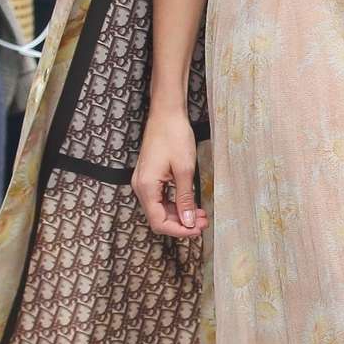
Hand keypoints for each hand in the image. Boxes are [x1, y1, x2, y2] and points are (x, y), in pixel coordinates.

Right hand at [132, 109, 207, 239]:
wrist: (166, 113)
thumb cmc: (174, 136)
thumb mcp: (185, 170)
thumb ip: (185, 199)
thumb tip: (189, 222)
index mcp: (146, 187)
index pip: (158, 222)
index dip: (179, 230)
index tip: (197, 230)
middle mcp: (140, 187)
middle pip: (158, 218)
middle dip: (181, 223)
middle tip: (203, 222)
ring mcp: (143, 182)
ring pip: (160, 209)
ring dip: (180, 215)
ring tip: (201, 214)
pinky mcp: (149, 177)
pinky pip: (160, 198)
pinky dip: (175, 204)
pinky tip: (191, 204)